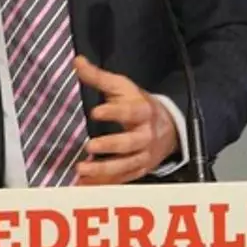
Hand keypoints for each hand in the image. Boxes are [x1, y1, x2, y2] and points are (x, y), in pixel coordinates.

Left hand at [73, 55, 178, 184]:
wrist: (169, 127)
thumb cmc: (139, 104)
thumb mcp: (123, 87)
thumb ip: (99, 77)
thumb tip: (77, 62)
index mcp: (143, 111)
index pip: (130, 112)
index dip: (114, 112)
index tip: (96, 112)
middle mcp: (146, 135)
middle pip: (131, 143)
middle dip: (111, 145)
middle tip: (90, 146)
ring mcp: (144, 156)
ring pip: (126, 165)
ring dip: (104, 170)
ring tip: (82, 169)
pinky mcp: (139, 170)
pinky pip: (122, 180)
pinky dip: (104, 184)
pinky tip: (84, 185)